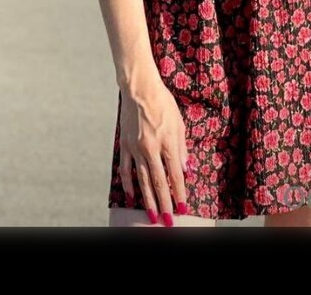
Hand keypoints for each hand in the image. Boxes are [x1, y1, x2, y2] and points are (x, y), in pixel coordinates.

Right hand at [118, 70, 188, 224]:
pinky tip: (131, 197)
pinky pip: (126, 170)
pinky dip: (128, 185)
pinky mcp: (125, 146)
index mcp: (167, 142)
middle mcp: (151, 148)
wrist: (140, 89)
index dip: (180, 193)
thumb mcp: (179, 123)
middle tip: (168, 222)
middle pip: (159, 182)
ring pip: (143, 181)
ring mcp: (136, 148)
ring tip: (152, 217)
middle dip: (165, 204)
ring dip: (148, 201)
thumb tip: (185, 169)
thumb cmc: (163, 102)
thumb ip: (181, 148)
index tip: (183, 208)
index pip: (175, 174)